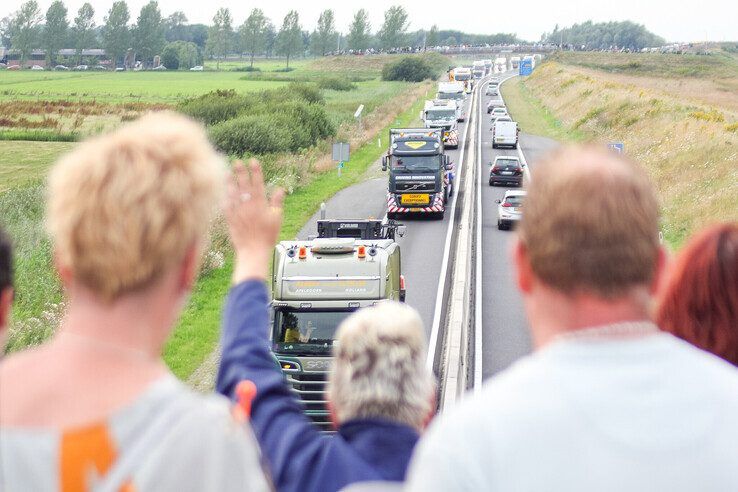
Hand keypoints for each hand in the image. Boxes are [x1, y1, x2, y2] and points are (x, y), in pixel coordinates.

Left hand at [225, 159, 284, 283]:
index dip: (255, 171)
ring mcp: (237, 211)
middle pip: (243, 185)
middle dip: (240, 172)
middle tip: (237, 161)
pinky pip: (225, 204)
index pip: (257, 183)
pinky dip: (224, 196)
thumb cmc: (267, 236)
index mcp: (260, 204)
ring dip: (230, 181)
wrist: (253, 251)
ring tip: (228, 172)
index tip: (253, 161)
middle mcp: (247, 205)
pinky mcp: (230, 218)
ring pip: (232, 193)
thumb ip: (277, 202)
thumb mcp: (277, 218)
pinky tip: (222, 191)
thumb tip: (280, 189)